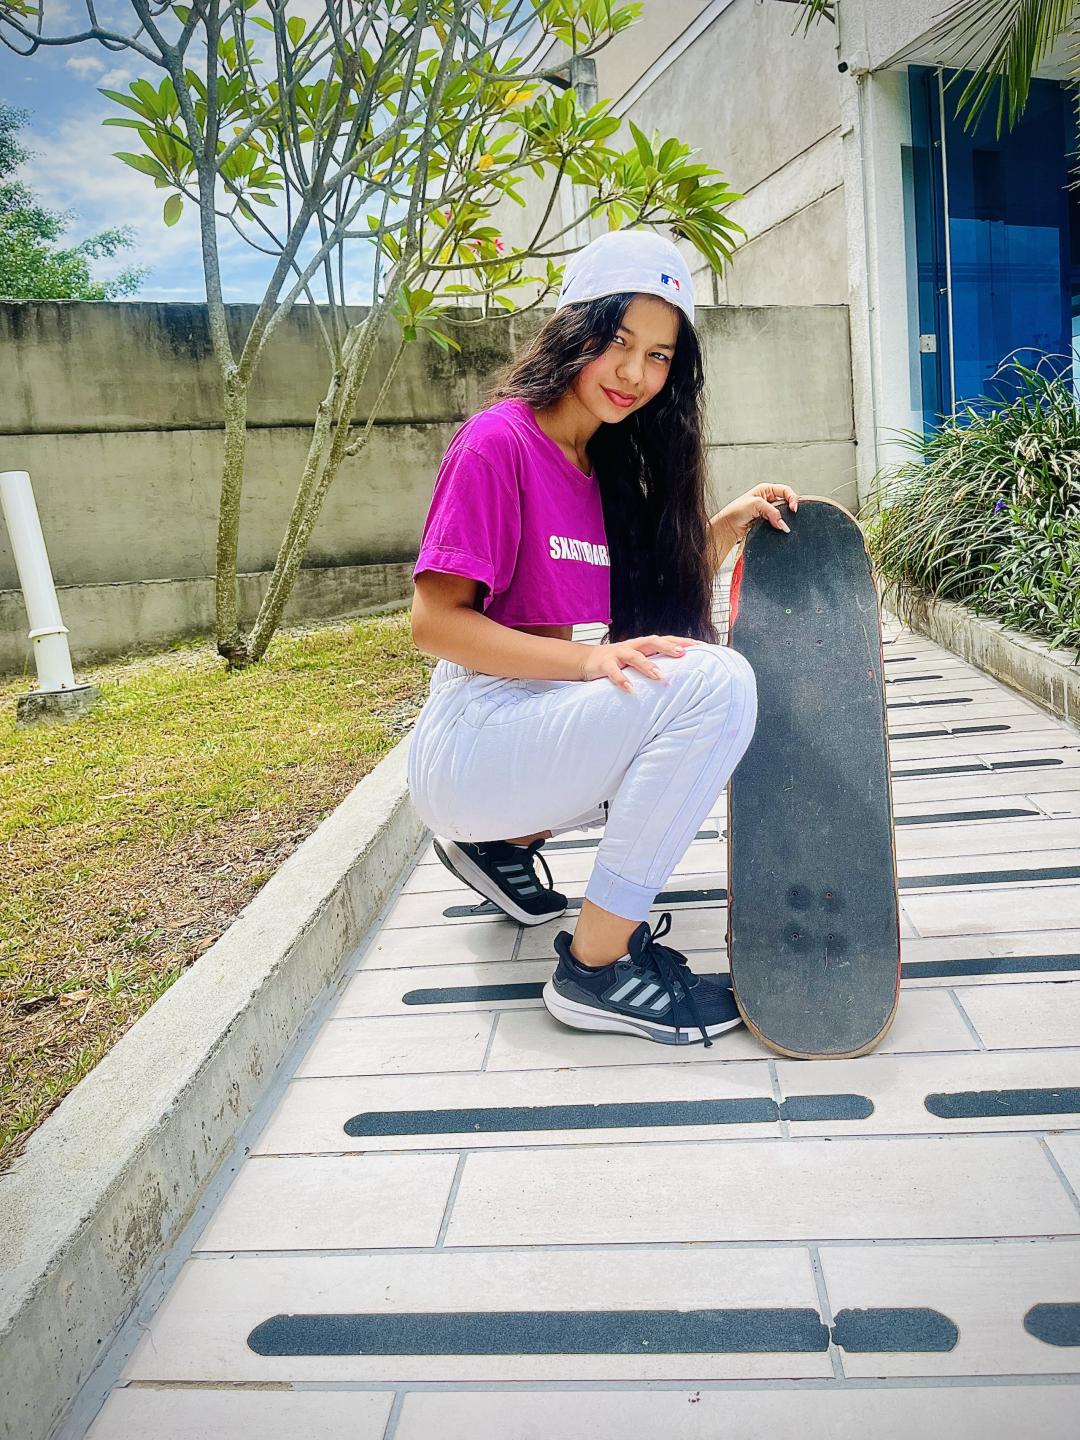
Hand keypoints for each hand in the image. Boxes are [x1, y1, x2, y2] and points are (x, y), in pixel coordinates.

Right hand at [579, 634, 698, 691]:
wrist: (587, 660)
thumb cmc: (618, 661)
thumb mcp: (637, 659)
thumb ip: (654, 662)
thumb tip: (680, 672)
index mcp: (642, 645)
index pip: (665, 639)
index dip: (681, 640)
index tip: (700, 645)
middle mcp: (632, 646)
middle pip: (652, 642)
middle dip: (667, 646)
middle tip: (682, 654)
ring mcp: (617, 654)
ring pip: (634, 656)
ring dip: (647, 666)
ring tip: (659, 676)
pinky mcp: (604, 664)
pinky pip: (613, 672)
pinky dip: (621, 680)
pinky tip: (630, 689)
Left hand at [717, 484, 799, 543]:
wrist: (728, 527)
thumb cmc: (736, 511)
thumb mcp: (755, 504)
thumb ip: (772, 512)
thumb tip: (783, 523)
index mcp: (766, 489)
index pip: (785, 491)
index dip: (792, 498)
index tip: (793, 509)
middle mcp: (768, 499)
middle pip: (786, 503)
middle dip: (788, 510)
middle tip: (790, 517)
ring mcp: (767, 511)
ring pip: (782, 514)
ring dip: (783, 519)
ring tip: (781, 525)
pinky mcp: (766, 522)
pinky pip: (777, 523)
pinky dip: (779, 526)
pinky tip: (778, 529)